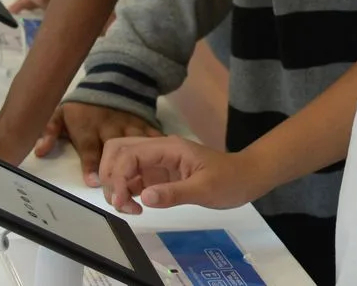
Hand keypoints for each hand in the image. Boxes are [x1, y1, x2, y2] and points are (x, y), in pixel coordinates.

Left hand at [34, 103, 161, 187]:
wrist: (111, 80)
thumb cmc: (83, 106)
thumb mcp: (60, 113)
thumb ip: (48, 131)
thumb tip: (39, 151)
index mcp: (88, 127)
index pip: (89, 148)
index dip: (91, 165)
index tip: (95, 183)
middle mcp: (110, 127)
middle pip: (116, 150)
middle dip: (119, 169)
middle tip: (123, 191)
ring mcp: (130, 125)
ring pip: (138, 144)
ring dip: (143, 162)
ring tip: (149, 182)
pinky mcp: (145, 124)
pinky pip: (155, 136)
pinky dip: (161, 148)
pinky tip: (169, 163)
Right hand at [99, 136, 251, 214]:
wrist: (246, 177)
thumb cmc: (230, 180)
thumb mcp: (206, 189)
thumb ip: (175, 193)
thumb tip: (144, 197)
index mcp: (169, 147)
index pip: (129, 154)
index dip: (117, 177)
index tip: (121, 202)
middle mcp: (158, 151)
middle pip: (117, 151)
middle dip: (110, 176)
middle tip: (122, 203)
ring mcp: (156, 162)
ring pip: (121, 164)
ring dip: (115, 185)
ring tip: (130, 209)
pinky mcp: (157, 174)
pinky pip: (131, 178)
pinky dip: (125, 191)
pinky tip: (135, 207)